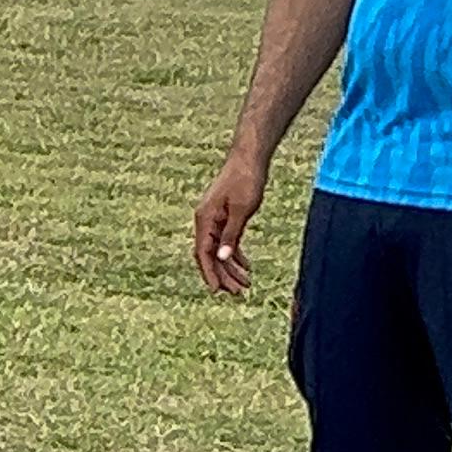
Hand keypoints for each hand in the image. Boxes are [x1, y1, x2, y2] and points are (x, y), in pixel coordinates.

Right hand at [194, 149, 267, 297]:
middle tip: (238, 293)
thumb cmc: (246, 180)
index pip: (203, 253)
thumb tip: (221, 258)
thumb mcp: (242, 210)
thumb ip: (231, 234)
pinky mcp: (224, 217)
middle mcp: (205, 221)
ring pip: (219, 250)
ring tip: (245, 284)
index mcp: (205, 219)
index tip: (218, 291)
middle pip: (210, 255)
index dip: (210, 273)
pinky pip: (226, 241)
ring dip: (230, 268)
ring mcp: (214, 219)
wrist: (249, 158)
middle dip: (223, 275)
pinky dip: (235, 255)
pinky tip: (246, 266)